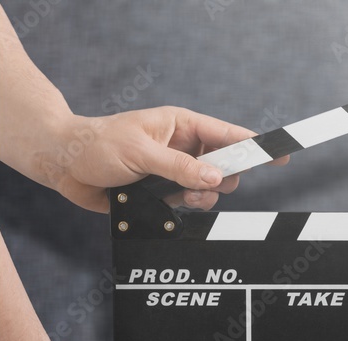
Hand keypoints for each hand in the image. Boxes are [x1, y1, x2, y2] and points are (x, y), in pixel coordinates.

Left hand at [43, 106, 287, 212]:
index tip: (281, 155)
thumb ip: (180, 167)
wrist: (66, 166)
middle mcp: (185, 147)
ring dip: (203, 196)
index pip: (229, 134)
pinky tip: (168, 202)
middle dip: (223, 178)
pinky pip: (193, 203)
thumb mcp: (140, 153)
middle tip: (205, 183)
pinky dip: (186, 207)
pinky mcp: (167, 192)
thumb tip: (215, 177)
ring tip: (180, 196)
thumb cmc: (98, 146)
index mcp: (182, 126)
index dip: (256, 145)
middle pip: (227, 166)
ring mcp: (177, 170)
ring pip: (213, 188)